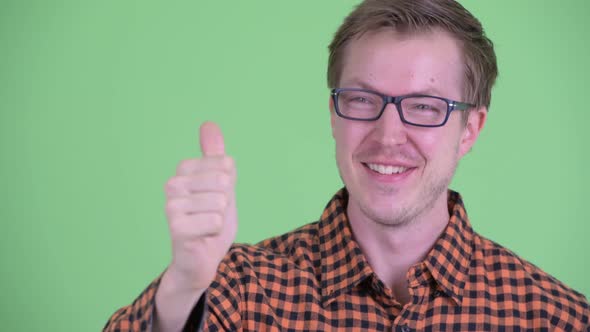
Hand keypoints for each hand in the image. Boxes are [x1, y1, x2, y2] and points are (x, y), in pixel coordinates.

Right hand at [163, 121, 237, 289]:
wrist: (201, 260)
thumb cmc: (210, 221)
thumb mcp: (222, 185)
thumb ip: (216, 157)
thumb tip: (208, 124)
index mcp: (184, 171)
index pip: (225, 164)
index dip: (230, 185)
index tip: (216, 199)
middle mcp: (172, 184)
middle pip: (223, 180)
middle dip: (226, 203)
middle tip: (212, 215)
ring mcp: (171, 206)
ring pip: (220, 201)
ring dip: (220, 218)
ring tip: (207, 226)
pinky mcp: (176, 227)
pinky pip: (215, 220)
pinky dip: (216, 232)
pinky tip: (203, 237)